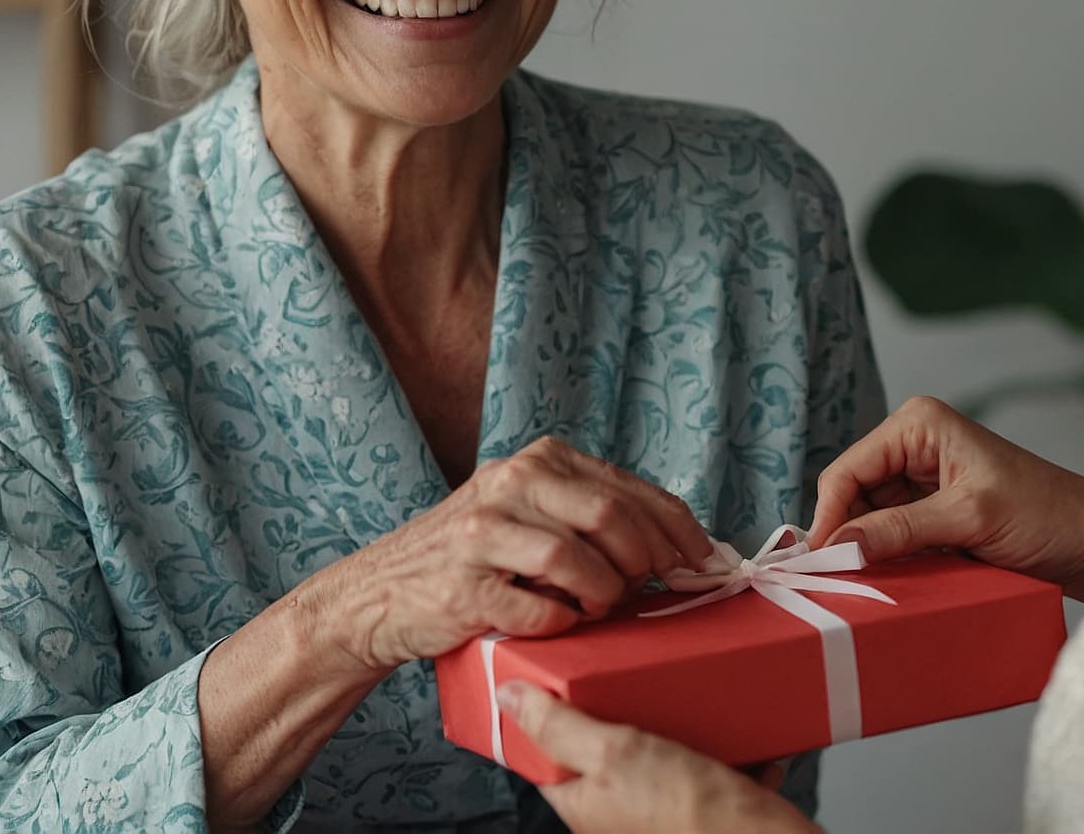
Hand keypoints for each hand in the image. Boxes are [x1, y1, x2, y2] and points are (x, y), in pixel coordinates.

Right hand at [315, 436, 713, 669]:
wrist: (380, 593)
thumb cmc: (473, 557)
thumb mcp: (528, 510)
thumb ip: (588, 512)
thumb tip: (673, 543)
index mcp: (537, 461)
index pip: (627, 487)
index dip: (676, 526)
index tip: (703, 558)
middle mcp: (509, 484)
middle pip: (608, 516)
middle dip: (644, 559)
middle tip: (646, 587)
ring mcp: (482, 534)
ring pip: (575, 560)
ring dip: (602, 593)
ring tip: (596, 606)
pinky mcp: (464, 587)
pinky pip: (539, 609)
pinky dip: (561, 622)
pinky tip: (557, 620)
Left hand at [500, 682, 819, 833]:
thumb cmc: (686, 813)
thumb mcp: (613, 754)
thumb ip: (561, 725)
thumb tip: (508, 697)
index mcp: (586, 804)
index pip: (551, 752)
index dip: (553, 710)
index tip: (563, 672)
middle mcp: (622, 810)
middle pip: (610, 745)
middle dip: (626, 706)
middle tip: (632, 671)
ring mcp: (666, 806)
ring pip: (663, 748)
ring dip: (678, 719)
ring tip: (683, 688)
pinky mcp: (710, 799)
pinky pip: (712, 759)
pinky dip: (724, 740)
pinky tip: (729, 720)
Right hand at [805, 396, 1083, 600]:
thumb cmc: (1047, 515)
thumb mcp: (968, 519)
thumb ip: (900, 530)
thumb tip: (837, 547)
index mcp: (918, 425)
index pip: (847, 471)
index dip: (827, 518)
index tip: (816, 566)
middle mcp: (916, 445)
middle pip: (853, 496)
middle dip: (847, 537)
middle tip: (836, 585)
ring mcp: (926, 481)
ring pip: (871, 521)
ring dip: (870, 553)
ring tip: (865, 588)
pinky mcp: (938, 512)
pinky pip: (895, 537)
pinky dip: (891, 560)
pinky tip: (892, 582)